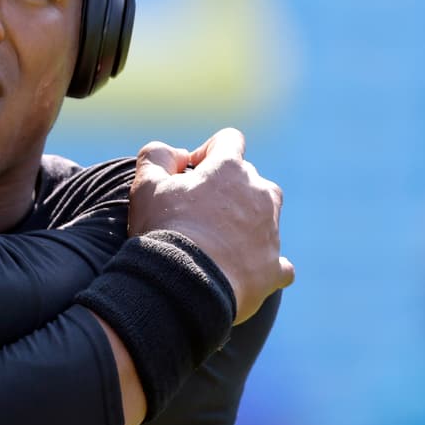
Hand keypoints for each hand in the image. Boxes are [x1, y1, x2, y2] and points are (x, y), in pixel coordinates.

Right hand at [129, 128, 293, 324]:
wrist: (186, 283)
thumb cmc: (165, 229)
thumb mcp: (146, 185)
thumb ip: (157, 156)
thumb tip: (177, 155)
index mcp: (229, 169)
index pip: (229, 140)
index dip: (207, 152)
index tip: (188, 174)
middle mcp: (259, 193)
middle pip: (250, 179)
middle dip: (226, 190)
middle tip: (195, 213)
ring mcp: (271, 231)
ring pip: (267, 215)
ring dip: (247, 221)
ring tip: (217, 242)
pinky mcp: (275, 266)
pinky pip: (278, 262)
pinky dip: (263, 263)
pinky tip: (243, 270)